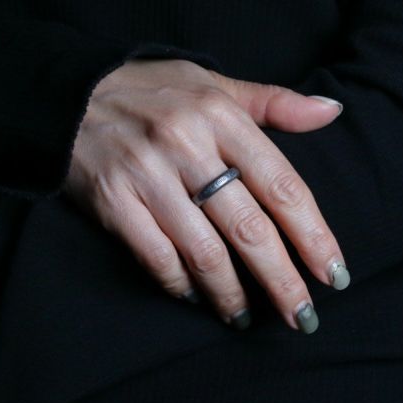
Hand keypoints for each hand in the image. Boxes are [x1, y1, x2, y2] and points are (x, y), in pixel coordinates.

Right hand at [61, 57, 348, 332]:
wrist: (68, 96)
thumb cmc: (151, 91)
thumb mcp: (213, 84)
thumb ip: (273, 102)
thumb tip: (332, 111)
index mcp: (220, 116)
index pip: (282, 186)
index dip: (313, 236)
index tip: (333, 274)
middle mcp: (186, 145)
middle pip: (250, 229)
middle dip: (283, 281)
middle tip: (304, 318)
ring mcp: (147, 176)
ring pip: (205, 252)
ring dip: (232, 294)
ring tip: (248, 316)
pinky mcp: (113, 202)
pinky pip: (157, 258)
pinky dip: (181, 285)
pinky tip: (198, 297)